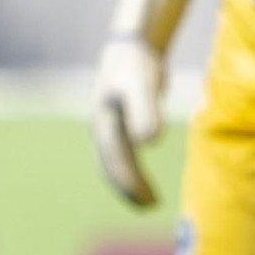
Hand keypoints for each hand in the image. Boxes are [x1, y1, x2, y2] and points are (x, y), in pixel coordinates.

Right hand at [92, 33, 167, 207]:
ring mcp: (109, 128)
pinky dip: (131, 171)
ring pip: (115, 163)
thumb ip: (146, 110)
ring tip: (150, 201)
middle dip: (128, 188)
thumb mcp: (142, 85)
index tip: (147, 200)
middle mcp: (103, 128)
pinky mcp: (120, 125)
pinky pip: (123, 156)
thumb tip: (149, 142)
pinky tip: (144, 181)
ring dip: (129, 183)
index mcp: (105, 123)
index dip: (129, 182)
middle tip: (151, 206)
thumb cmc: (137, 65)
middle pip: (112, 166)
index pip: (115, 160)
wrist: (131, 47)